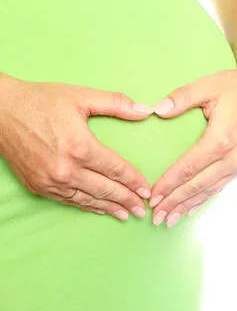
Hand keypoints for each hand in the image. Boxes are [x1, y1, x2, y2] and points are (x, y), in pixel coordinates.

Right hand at [0, 73, 153, 220]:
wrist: (2, 111)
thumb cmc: (42, 100)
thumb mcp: (82, 96)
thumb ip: (116, 103)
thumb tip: (145, 111)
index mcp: (81, 147)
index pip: (116, 169)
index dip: (134, 181)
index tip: (147, 190)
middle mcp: (66, 169)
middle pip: (105, 189)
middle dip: (126, 200)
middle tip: (143, 210)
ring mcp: (50, 181)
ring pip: (87, 199)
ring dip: (108, 208)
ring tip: (126, 214)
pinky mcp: (37, 186)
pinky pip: (68, 200)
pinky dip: (86, 205)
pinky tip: (97, 208)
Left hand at [148, 62, 236, 226]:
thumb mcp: (207, 85)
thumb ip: (181, 97)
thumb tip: (157, 109)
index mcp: (222, 139)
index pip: (188, 168)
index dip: (168, 184)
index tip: (152, 196)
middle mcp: (234, 156)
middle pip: (198, 185)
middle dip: (175, 202)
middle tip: (155, 216)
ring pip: (210, 189)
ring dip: (188, 205)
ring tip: (169, 219)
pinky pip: (221, 185)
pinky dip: (204, 198)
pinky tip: (192, 208)